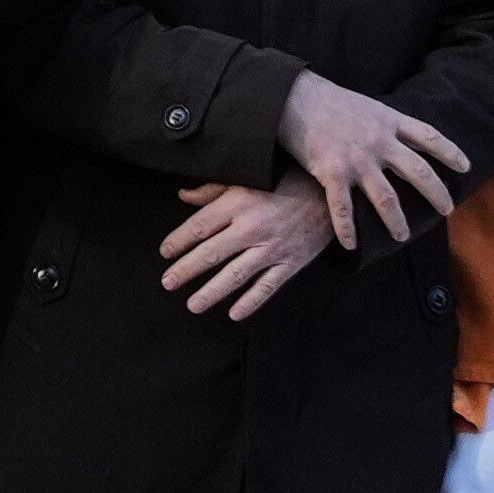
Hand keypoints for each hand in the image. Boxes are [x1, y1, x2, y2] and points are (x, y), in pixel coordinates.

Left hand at [160, 183, 331, 323]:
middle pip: (211, 253)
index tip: (165, 252)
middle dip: (186, 270)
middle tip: (168, 282)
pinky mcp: (291, 263)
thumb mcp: (246, 178)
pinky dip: (251, 302)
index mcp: (237, 204)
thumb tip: (183, 196)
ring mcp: (272, 248)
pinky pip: (268, 286)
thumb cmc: (283, 182)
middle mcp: (252, 228)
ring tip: (192, 305)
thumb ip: (213, 190)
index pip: (199, 226)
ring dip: (211, 292)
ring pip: (236, 275)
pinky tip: (234, 313)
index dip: (178, 241)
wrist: (328, 194)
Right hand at [270, 71, 474, 243]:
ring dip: (397, 221)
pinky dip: (348, 229)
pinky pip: (344, 209)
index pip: (429, 137)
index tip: (466, 167)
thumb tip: (396, 136)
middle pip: (418, 172)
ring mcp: (357, 160)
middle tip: (447, 210)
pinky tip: (352, 245)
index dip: (450, 152)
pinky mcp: (332, 173)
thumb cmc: (326, 100)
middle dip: (436, 193)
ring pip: (387, 198)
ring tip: (402, 236)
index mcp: (388, 121)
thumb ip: (383, 122)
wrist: (291, 98)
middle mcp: (379, 142)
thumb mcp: (365, 104)